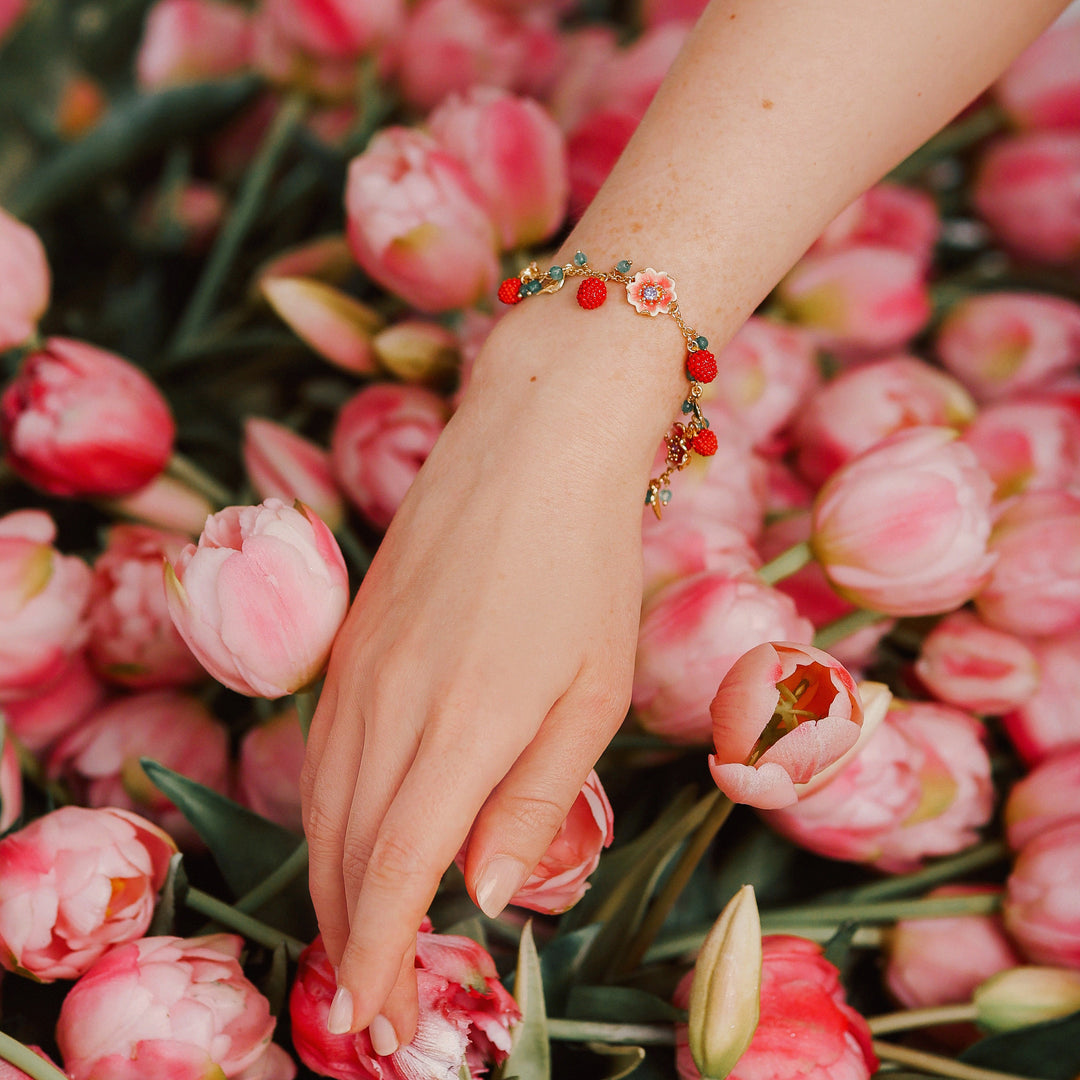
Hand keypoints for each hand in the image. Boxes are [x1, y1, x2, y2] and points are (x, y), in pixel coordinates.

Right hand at [300, 303, 680, 1048]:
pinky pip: (323, 748)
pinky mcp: (352, 640)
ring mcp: (358, 666)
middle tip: (374, 1005)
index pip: (393, 872)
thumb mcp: (591, 690)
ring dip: (329, 882)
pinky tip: (347, 833)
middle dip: (351, 938)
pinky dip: (326, 813)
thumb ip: (535, 796)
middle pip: (342, 848)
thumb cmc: (585, 565)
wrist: (532, 443)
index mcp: (462, 725)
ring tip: (356, 936)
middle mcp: (389, 703)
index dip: (380, 956)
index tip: (380, 1021)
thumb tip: (483, 891)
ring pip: (320, 802)